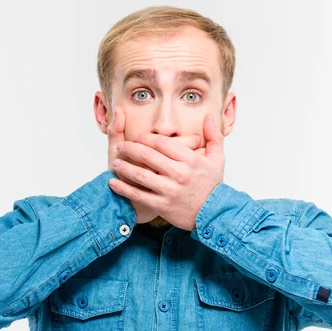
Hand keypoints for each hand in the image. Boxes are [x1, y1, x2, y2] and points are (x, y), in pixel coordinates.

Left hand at [108, 113, 222, 230]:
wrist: (213, 214)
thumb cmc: (213, 185)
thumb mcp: (218, 159)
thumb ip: (213, 136)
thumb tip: (208, 116)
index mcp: (190, 160)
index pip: (161, 142)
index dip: (145, 138)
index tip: (137, 137)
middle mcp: (179, 174)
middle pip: (147, 155)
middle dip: (130, 148)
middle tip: (121, 147)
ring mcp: (170, 191)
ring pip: (140, 174)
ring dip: (124, 167)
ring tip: (116, 163)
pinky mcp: (163, 206)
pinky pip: (138, 195)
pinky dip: (123, 188)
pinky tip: (113, 183)